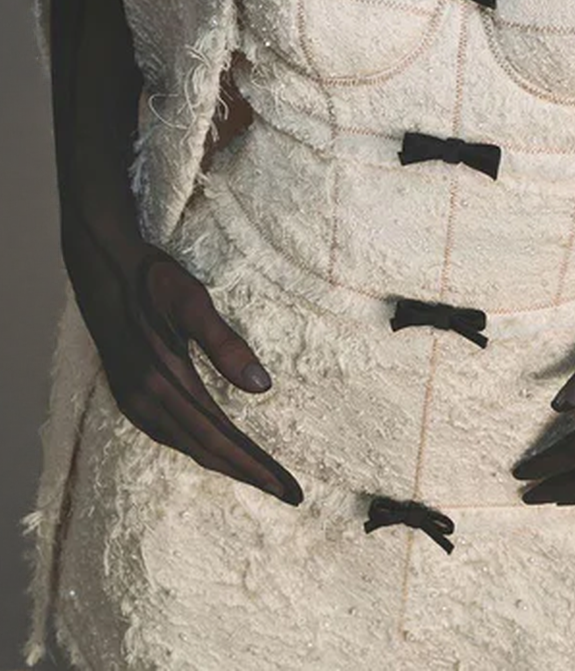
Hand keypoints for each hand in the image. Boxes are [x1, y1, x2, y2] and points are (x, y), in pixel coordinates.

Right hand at [64, 214, 303, 506]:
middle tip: (289, 493)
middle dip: (249, 473)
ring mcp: (134, 399)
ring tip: (260, 476)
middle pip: (206, 450)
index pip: (220, 438)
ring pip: (187, 446)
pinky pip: (168, 435)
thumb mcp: (191, 300)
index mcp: (164, 380)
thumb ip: (224, 344)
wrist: (100, 265)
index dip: (255, 466)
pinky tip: (212, 447)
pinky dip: (197, 448)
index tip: (287, 488)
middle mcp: (147, 399)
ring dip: (225, 464)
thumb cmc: (151, 278)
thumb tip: (262, 386)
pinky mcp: (128, 393)